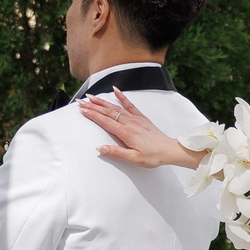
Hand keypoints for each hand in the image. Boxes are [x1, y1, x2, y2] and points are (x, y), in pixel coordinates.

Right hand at [80, 89, 198, 169]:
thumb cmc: (153, 156)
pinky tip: (115, 90)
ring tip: (91, 96)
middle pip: (107, 112)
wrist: (169, 150)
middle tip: (80, 101)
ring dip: (102, 101)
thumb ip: (116, 153)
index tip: (82, 110)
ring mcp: (135, 118)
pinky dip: (122, 96)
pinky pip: (129, 104)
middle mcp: (129, 122)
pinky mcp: (141, 117)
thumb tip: (100, 148)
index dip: (92, 115)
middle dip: (93, 106)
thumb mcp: (133, 159)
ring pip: (115, 107)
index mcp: (126, 133)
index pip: (105, 121)